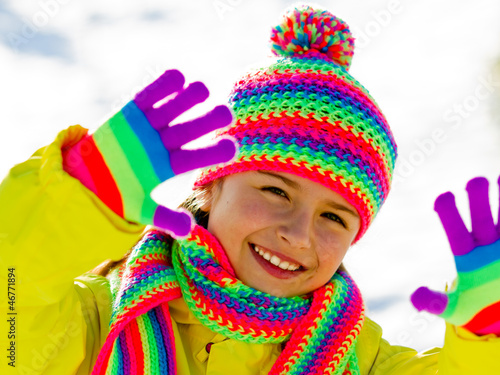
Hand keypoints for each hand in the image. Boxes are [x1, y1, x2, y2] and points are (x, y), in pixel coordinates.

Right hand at [64, 70, 235, 236]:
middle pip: (189, 131)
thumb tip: (189, 230)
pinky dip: (160, 88)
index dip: (213, 152)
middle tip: (226, 114)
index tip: (233, 148)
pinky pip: (147, 97)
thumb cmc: (115, 194)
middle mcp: (163, 144)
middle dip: (206, 122)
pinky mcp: (131, 112)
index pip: (195, 158)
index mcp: (168, 165)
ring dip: (187, 99)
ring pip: (172, 110)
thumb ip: (165, 218)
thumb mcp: (140, 208)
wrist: (85, 178)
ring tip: (201, 89)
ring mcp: (148, 127)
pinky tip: (177, 77)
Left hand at [411, 176, 499, 335]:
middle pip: (482, 220)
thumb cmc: (473, 310)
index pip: (456, 232)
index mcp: (467, 258)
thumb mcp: (453, 309)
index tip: (443, 197)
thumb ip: (434, 303)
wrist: (498, 319)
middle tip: (475, 181)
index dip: (449, 215)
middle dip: (479, 201)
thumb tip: (415, 298)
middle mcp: (487, 247)